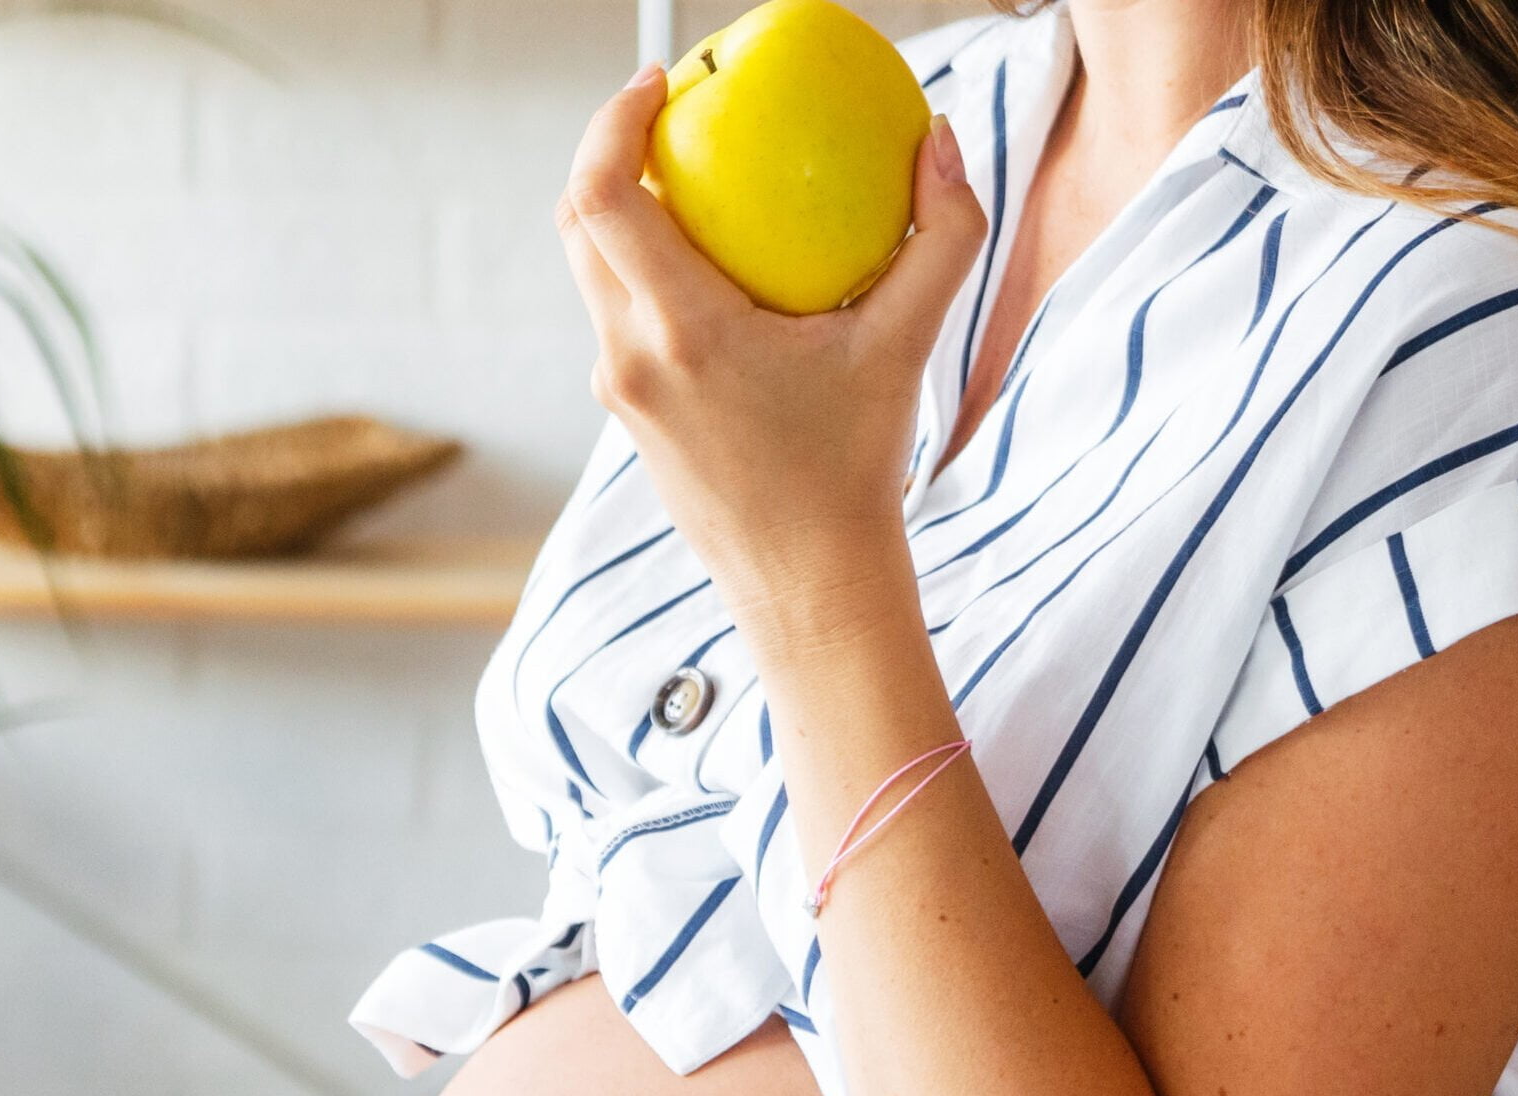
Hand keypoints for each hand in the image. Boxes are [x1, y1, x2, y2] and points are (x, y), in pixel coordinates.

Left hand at [555, 62, 986, 646]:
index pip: (601, 198)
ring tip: (693, 188)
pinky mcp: (632, 417)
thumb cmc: (855, 471)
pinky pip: (622, 320)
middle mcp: (633, 358)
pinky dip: (648, 276)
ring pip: (594, 275)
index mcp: (683, 332)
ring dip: (626, 219)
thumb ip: (939, 239)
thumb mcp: (905, 349)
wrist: (807, 588)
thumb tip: (939, 141)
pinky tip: (716, 272)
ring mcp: (623, 392)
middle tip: (669, 118)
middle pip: (578, 225)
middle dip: (608, 156)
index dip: (610, 123)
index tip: (658, 84)